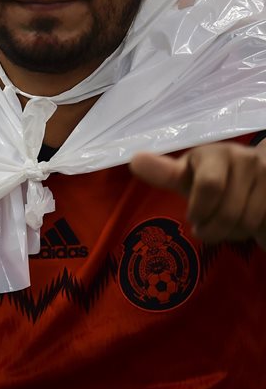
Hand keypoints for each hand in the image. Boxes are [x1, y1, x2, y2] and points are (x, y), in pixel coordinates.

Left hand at [130, 141, 265, 246]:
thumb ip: (164, 173)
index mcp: (217, 154)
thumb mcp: (187, 175)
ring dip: (232, 234)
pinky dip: (253, 234)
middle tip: (205, 229)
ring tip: (225, 227)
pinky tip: (247, 224)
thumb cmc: (211, 176)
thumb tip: (135, 161)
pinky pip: (263, 226)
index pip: (209, 186)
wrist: (257, 175)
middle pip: (227, 212)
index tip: (193, 217)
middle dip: (212, 229)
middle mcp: (248, 160)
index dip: (199, 210)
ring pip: (247, 223)